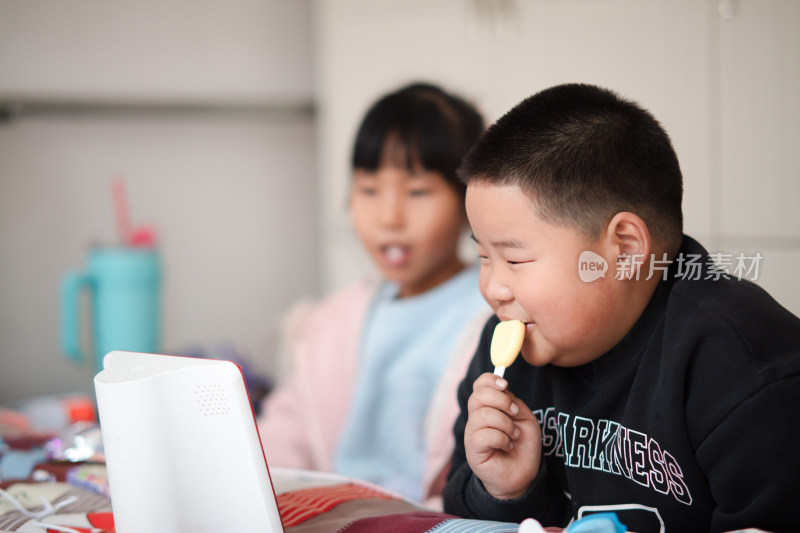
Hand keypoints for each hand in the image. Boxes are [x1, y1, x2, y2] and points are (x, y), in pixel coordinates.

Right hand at [464, 372, 541, 499]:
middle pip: (478, 396)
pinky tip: (507, 445)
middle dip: (501, 400)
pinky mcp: (473, 450)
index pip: (479, 385)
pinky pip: (484, 435)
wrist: (522, 475)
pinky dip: (501, 438)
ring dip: (505, 423)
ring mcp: (472, 434)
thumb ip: (513, 402)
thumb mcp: (524, 418)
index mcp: (487, 407)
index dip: (489, 380)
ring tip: (513, 434)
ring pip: (483, 415)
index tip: (505, 385)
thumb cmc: (522, 445)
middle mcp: (476, 418)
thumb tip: (503, 391)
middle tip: (514, 413)